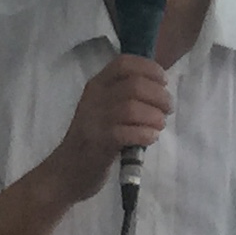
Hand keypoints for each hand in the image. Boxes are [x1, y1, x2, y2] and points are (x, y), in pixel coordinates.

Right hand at [46, 52, 170, 202]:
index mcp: (97, 85)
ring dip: (154, 116)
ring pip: (132, 108)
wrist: (67, 171)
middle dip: (159, 96)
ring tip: (159, 125)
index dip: (149, 68)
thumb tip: (161, 89)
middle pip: (134, 85)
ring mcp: (94, 120)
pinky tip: (150, 138)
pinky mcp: (98, 142)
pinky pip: (128, 132)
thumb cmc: (95, 137)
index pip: (124, 63)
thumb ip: (126, 95)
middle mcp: (94, 98)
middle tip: (167, 109)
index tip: (163, 82)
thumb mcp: (105, 108)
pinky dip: (146, 134)